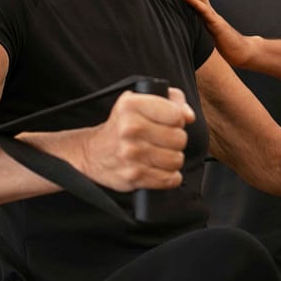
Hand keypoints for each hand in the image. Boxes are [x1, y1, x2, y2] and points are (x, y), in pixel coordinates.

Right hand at [81, 87, 195, 190]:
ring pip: (177, 160)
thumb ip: (172, 101)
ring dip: (172, 159)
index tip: (169, 122)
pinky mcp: (134, 176)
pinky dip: (169, 176)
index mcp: (131, 105)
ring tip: (159, 154)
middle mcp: (130, 129)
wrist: (92, 153)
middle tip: (162, 140)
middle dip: (175, 140)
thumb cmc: (122, 126)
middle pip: (179, 138)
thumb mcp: (140, 101)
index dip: (177, 119)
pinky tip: (158, 168)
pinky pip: (169, 179)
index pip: (176, 114)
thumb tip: (189, 117)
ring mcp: (131, 154)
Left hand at [149, 0, 257, 67]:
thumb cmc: (220, 45)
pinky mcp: (216, 24)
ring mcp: (211, 14)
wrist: (239, 52)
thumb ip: (189, 28)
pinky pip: (204, 9)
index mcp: (199, 11)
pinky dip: (194, 1)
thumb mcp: (199, 34)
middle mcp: (205, 8)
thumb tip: (171, 30)